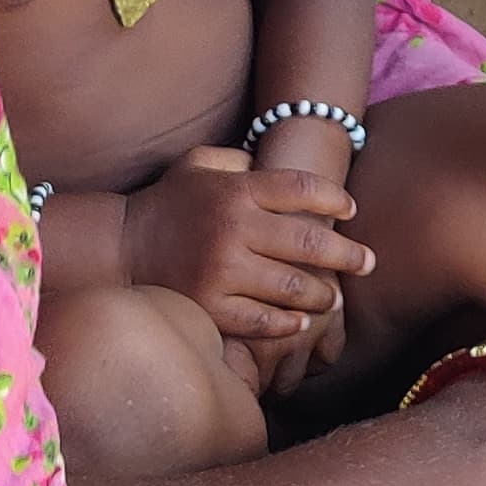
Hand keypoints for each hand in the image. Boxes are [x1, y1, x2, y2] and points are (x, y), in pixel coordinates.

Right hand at [119, 145, 373, 356]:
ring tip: (335, 299)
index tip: (351, 210)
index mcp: (235, 190)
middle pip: (311, 243)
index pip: (302, 189)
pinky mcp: (211, 308)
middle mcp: (233, 229)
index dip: (335, 199)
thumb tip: (278, 163)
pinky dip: (288, 325)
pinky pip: (264, 322)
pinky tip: (300, 323)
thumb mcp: (198, 164)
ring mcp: (222, 271)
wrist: (117, 250)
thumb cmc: (166, 204)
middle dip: (348, 255)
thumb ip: (240, 160)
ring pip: (295, 288)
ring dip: (324, 295)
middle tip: (368, 262)